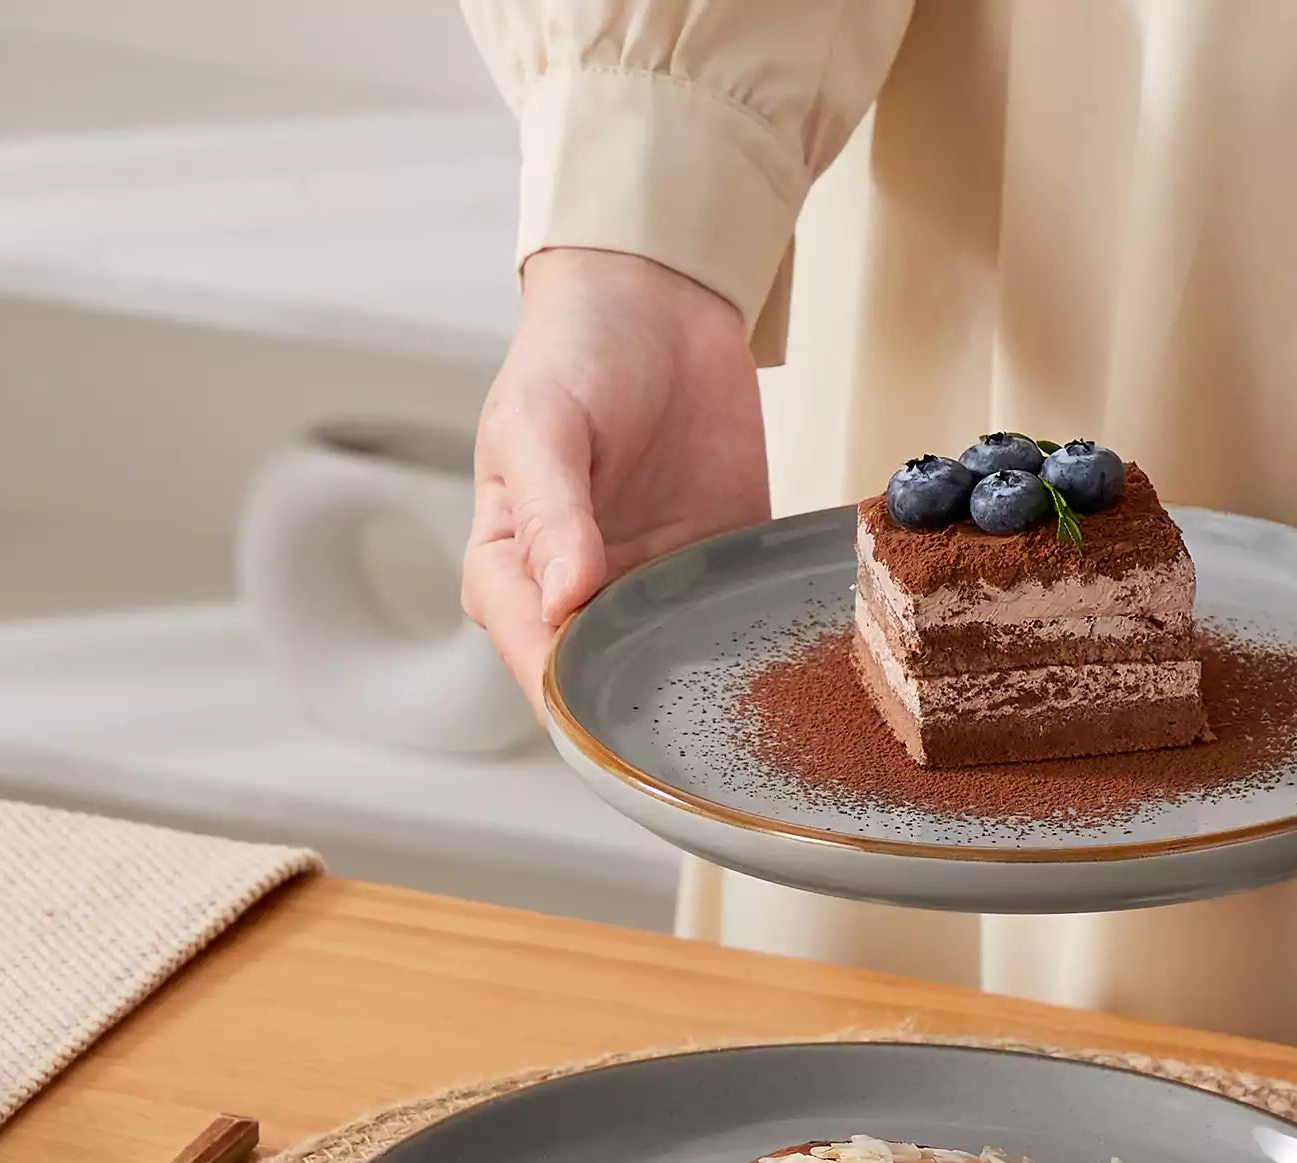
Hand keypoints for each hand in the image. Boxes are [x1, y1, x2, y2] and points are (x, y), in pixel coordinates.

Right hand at [462, 248, 770, 707]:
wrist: (655, 299)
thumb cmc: (571, 354)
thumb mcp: (540, 424)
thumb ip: (551, 514)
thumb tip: (562, 602)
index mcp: (513, 574)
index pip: (536, 664)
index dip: (573, 703)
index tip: (618, 725)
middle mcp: (580, 599)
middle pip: (605, 690)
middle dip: (645, 716)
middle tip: (695, 729)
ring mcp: (652, 590)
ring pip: (674, 673)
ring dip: (707, 691)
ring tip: (746, 710)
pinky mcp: (717, 570)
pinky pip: (737, 625)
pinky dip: (759, 643)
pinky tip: (784, 660)